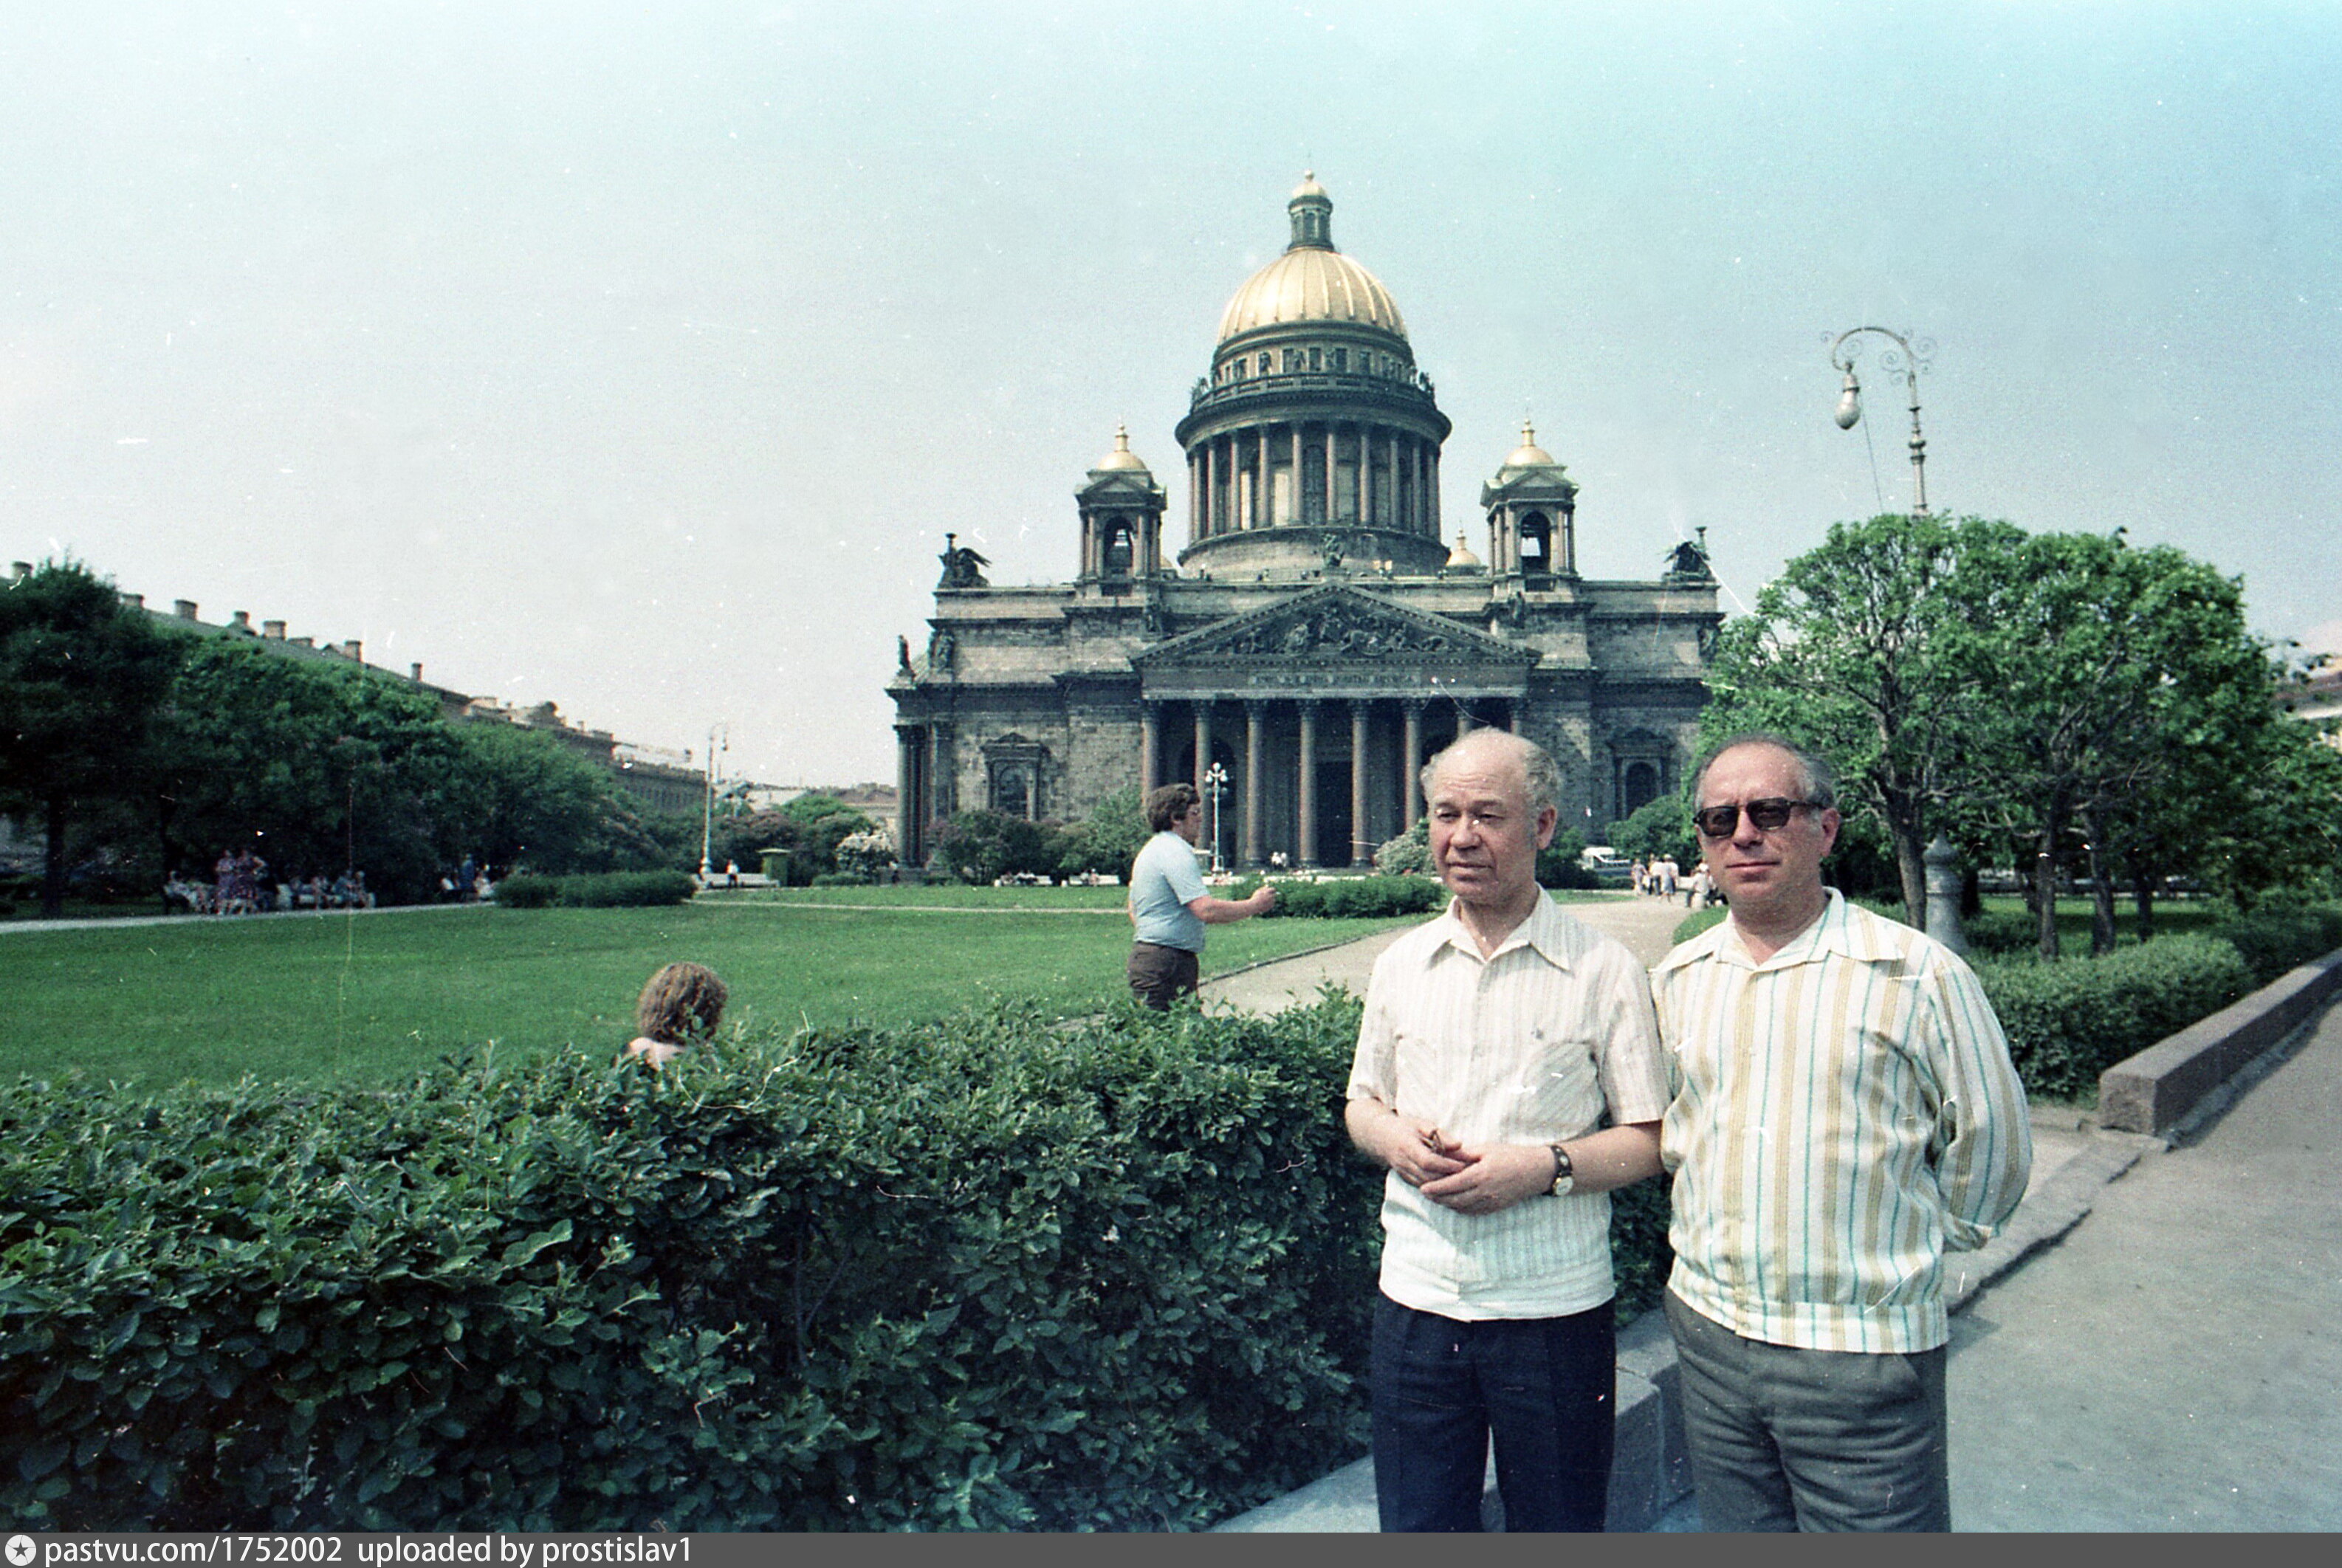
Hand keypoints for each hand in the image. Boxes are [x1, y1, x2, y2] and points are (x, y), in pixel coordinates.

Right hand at [1250, 885, 1277, 913]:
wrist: (1254, 906)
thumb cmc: (1255, 898)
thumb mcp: (1258, 892)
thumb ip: (1263, 888)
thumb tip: (1267, 886)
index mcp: (1267, 892)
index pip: (1273, 889)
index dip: (1272, 890)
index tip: (1272, 891)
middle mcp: (1270, 896)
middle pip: (1275, 894)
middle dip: (1272, 895)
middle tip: (1268, 897)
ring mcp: (1271, 901)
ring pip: (1273, 899)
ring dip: (1270, 900)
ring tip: (1264, 902)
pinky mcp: (1271, 906)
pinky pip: (1272, 904)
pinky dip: (1269, 904)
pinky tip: (1265, 905)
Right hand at [1354, 1106, 1473, 1187]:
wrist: (1380, 1137)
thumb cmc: (1404, 1127)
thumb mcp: (1422, 1124)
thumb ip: (1440, 1134)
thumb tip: (1459, 1145)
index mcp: (1407, 1146)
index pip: (1428, 1161)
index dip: (1446, 1165)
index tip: (1462, 1165)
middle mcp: (1403, 1162)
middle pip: (1429, 1177)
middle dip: (1449, 1178)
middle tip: (1467, 1175)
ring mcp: (1403, 1172)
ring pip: (1426, 1185)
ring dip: (1444, 1185)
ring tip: (1462, 1180)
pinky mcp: (1405, 1179)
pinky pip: (1422, 1187)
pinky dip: (1436, 1187)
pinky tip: (1449, 1184)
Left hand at [1417, 1142, 1554, 1215]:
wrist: (1536, 1171)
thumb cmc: (1511, 1155)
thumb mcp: (1487, 1149)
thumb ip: (1465, 1155)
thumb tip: (1445, 1155)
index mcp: (1481, 1175)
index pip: (1452, 1184)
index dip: (1436, 1188)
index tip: (1422, 1188)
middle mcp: (1485, 1192)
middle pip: (1454, 1199)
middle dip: (1437, 1198)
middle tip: (1425, 1194)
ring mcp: (1491, 1202)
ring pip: (1462, 1208)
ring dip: (1447, 1204)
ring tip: (1436, 1198)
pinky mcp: (1495, 1208)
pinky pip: (1473, 1212)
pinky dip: (1460, 1208)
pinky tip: (1453, 1202)